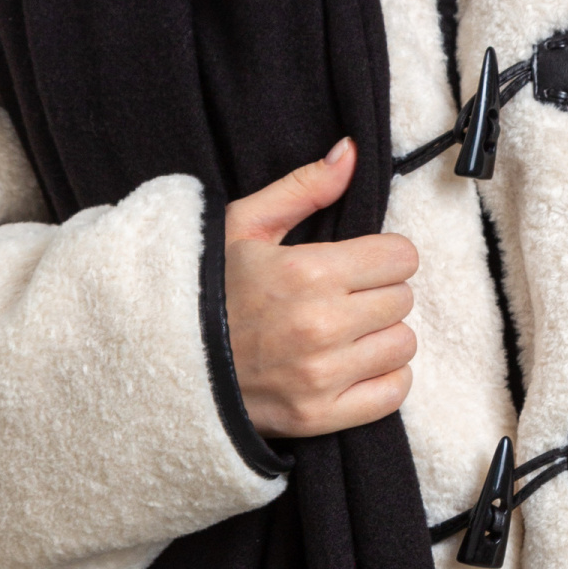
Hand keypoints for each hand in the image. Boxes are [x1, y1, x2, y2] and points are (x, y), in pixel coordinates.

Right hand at [223, 137, 418, 438]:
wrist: (164, 362)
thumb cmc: (207, 288)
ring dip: (381, 336)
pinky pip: (393, 392)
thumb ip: (303, 187)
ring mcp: (322, 376)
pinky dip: (383, 378)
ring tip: (345, 332)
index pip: (400, 257)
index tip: (361, 263)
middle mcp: (320, 325)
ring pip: (402, 344)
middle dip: (379, 293)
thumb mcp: (243, 225)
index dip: (383, 255)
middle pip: (403, 299)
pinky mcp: (321, 416)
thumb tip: (350, 152)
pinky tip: (352, 365)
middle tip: (344, 297)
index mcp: (307, 272)